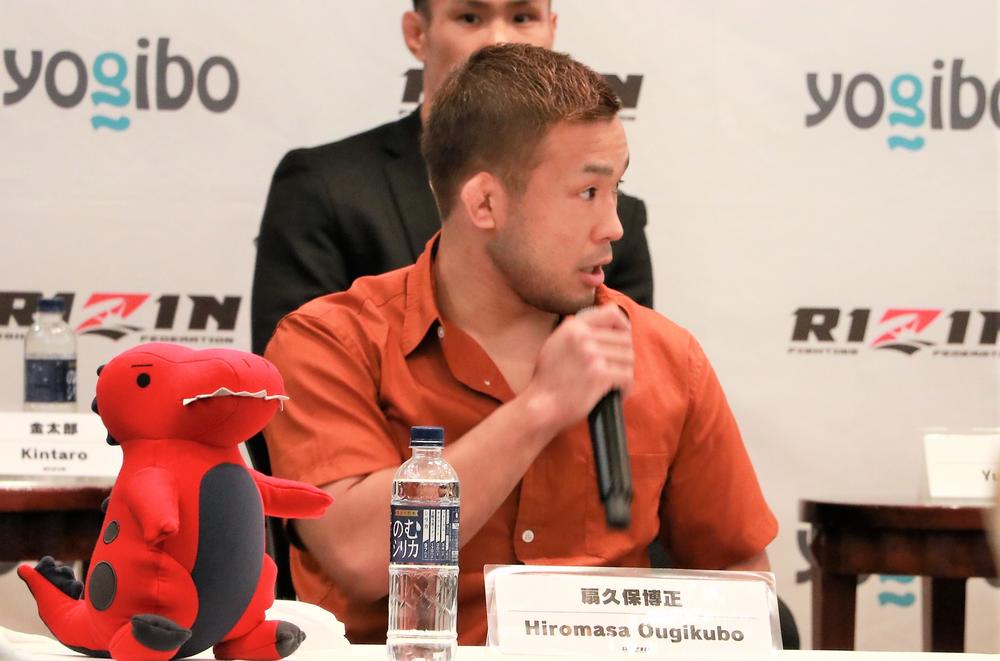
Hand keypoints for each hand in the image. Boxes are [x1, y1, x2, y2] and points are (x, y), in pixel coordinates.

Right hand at [522, 303, 633, 436]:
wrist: (540, 406)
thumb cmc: (547, 380)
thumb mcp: (555, 344)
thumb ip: (577, 332)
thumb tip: (605, 324)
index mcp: (574, 327)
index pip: (612, 313)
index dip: (624, 325)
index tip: (624, 337)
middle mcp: (583, 337)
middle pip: (625, 340)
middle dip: (624, 356)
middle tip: (617, 370)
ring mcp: (592, 355)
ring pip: (628, 359)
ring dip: (625, 373)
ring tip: (615, 383)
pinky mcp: (600, 375)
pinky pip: (627, 377)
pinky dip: (626, 388)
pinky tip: (617, 394)